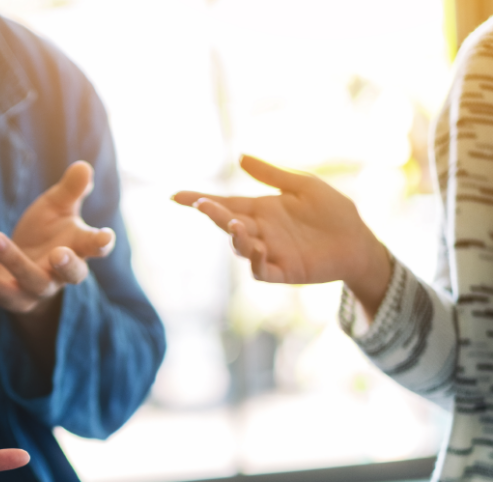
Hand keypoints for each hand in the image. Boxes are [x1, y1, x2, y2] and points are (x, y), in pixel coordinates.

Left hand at [0, 161, 115, 315]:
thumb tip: (83, 166)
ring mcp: (37, 288)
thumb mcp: (58, 206)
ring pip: (31, 282)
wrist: (21, 265)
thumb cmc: (47, 232)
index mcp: (78, 248)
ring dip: (13, 261)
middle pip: (71, 276)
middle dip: (66, 266)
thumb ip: (71, 189)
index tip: (106, 238)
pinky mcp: (10, 297)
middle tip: (58, 254)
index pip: (95, 248)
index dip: (101, 243)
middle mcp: (61, 273)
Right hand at [172, 155, 391, 316]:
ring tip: (235, 224)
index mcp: (261, 209)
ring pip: (239, 246)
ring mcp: (268, 251)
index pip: (224, 203)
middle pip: (227, 223)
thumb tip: (239, 157)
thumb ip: (271, 174)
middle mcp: (259, 231)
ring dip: (233, 236)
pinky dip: (254, 259)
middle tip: (202, 204)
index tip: (176, 196)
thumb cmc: (333, 212)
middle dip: (212, 214)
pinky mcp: (282, 270)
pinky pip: (260, 269)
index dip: (199, 200)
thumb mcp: (303, 185)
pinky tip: (256, 247)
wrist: (358, 240)